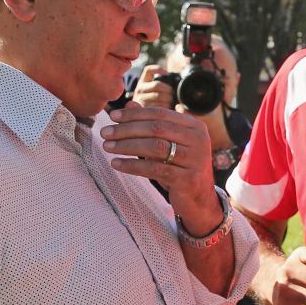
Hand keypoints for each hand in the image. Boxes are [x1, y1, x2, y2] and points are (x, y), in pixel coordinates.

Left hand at [101, 104, 218, 234]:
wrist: (200, 200)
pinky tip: (116, 164)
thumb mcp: (169, 143)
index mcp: (195, 126)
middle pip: (156, 128)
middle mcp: (199, 140)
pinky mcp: (187, 179)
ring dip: (127, 146)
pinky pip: (154, 169)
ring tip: (107, 147)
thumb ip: (152, 123)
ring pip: (155, 147)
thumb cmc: (181, 167)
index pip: (160, 113)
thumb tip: (129, 104)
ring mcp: (195, 160)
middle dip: (127, 129)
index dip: (135, 114)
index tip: (112, 116)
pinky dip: (132, 165)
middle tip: (105, 132)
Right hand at [132, 64, 173, 109]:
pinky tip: (167, 109)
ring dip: (168, 99)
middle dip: (168, 89)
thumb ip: (162, 83)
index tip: (167, 74)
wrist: (140, 115)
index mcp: (143, 81)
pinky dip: (166, 108)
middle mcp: (139, 89)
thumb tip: (177, 80)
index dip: (159, 69)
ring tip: (170, 102)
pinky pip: (158, 107)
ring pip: (158, 96)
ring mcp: (140, 99)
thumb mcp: (153, 90)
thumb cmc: (153, 101)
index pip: (148, 70)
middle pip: (157, 84)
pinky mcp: (144, 110)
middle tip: (172, 94)